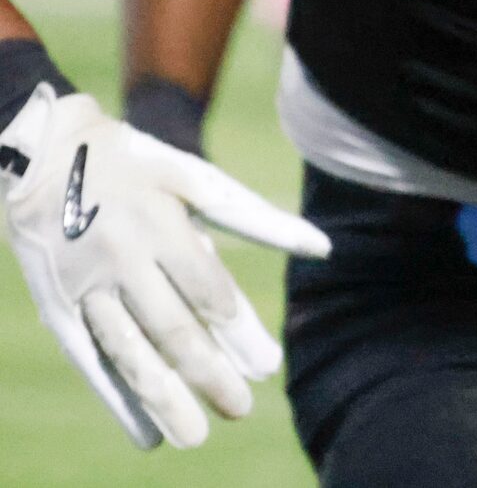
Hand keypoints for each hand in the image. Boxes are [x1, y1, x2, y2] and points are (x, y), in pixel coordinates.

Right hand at [2, 86, 329, 449]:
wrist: (43, 151)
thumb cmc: (138, 166)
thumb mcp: (196, 180)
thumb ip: (255, 218)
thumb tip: (322, 247)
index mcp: (161, 226)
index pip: (206, 291)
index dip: (238, 331)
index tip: (266, 366)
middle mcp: (121, 260)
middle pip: (170, 329)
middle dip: (208, 374)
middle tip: (240, 409)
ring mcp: (83, 286)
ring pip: (126, 352)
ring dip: (160, 398)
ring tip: (193, 436)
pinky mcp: (55, 305)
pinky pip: (87, 358)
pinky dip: (115, 397)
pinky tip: (142, 430)